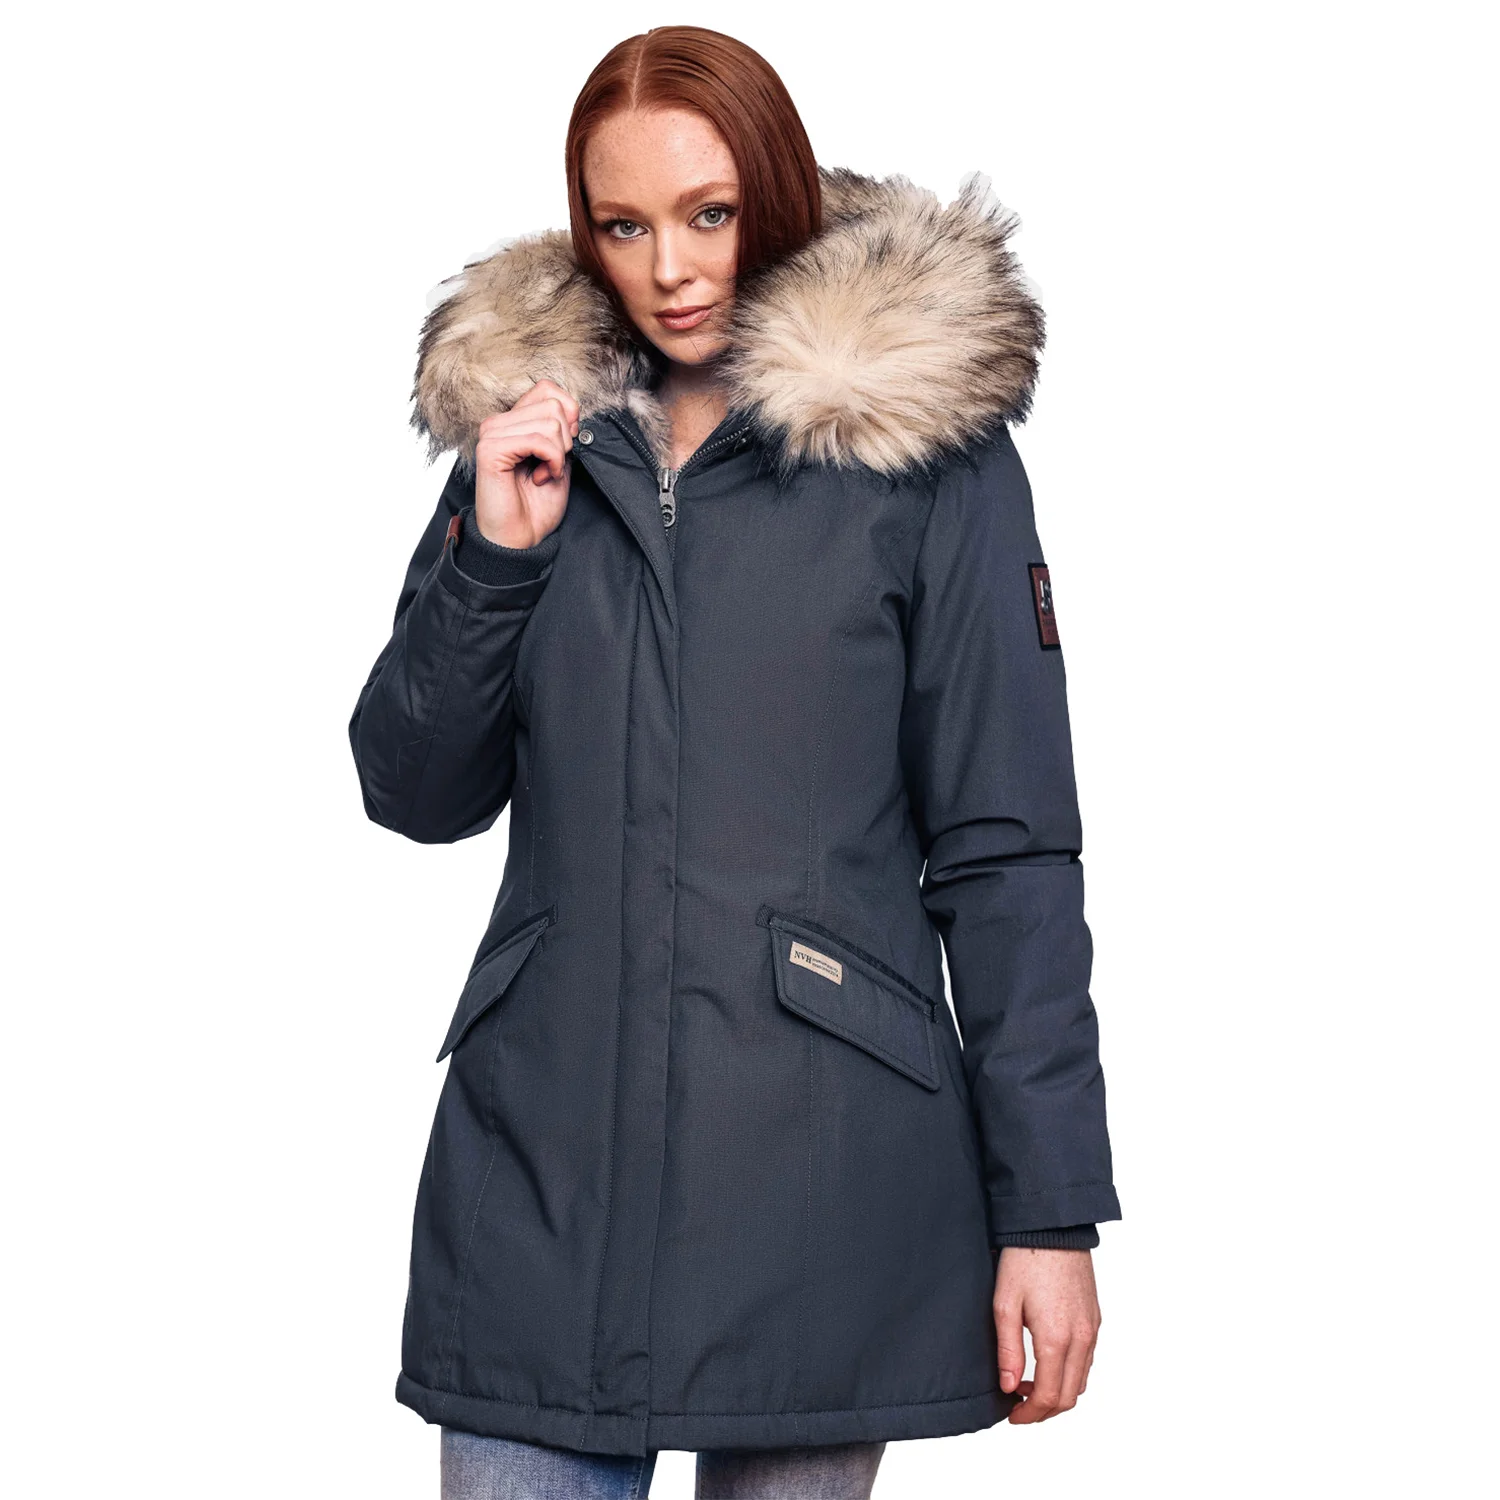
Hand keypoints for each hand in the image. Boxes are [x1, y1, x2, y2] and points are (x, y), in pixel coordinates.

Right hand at [473, 379, 580, 547]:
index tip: (564, 448)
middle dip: (565, 440)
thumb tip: (574, 410)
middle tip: (551, 466)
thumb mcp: (559, 460)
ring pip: (550, 421)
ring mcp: (492, 434)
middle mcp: (497, 422)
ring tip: (544, 474)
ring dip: (558, 454)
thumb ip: (563, 432)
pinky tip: (539, 478)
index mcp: (512, 421)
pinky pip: (539, 440)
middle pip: (553, 404)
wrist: (520, 538)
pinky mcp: (491, 450)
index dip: (568, 416)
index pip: (547, 388)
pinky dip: (551, 461)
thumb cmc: (536, 505)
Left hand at [993, 1247, 1100, 1422]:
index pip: (1049, 1396)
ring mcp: (1092, 1328)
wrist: (1052, 1227)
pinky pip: (1087, 1359)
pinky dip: (1070, 1373)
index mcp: (1057, 1339)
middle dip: (1044, 1410)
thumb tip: (1008, 1386)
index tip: (1012, 1416)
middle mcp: (1081, 1338)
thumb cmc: (1024, 1261)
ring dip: (1058, 1392)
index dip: (1030, 1414)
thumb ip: (1008, 1350)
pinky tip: (1048, 1362)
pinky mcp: (1095, 1317)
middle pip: (1069, 1396)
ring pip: (1081, 1380)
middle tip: (1019, 1407)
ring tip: (1029, 1384)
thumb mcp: (1005, 1304)